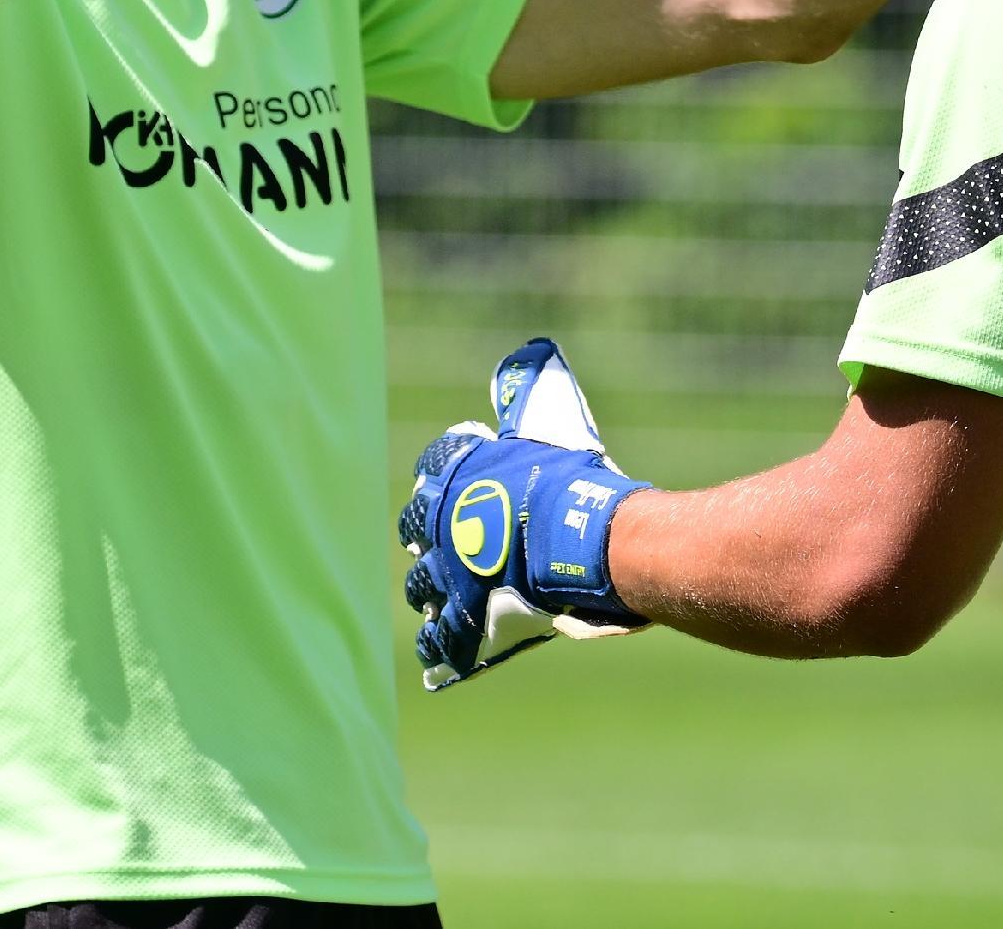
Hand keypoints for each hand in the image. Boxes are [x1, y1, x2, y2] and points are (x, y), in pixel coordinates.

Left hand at [399, 339, 652, 690]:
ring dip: (432, 588)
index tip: (455, 491)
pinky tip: (438, 650)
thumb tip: (529, 353)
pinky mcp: (463, 616)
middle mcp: (439, 522)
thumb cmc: (573, 480)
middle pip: (416, 529)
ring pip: (422, 584)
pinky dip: (439, 644)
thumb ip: (527, 395)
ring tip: (446, 595)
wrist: (586, 538)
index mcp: (455, 474)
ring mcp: (447, 572)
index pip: (431, 471)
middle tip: (450, 544)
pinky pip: (438, 636)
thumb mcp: (547, 425)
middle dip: (431, 536)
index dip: (444, 484)